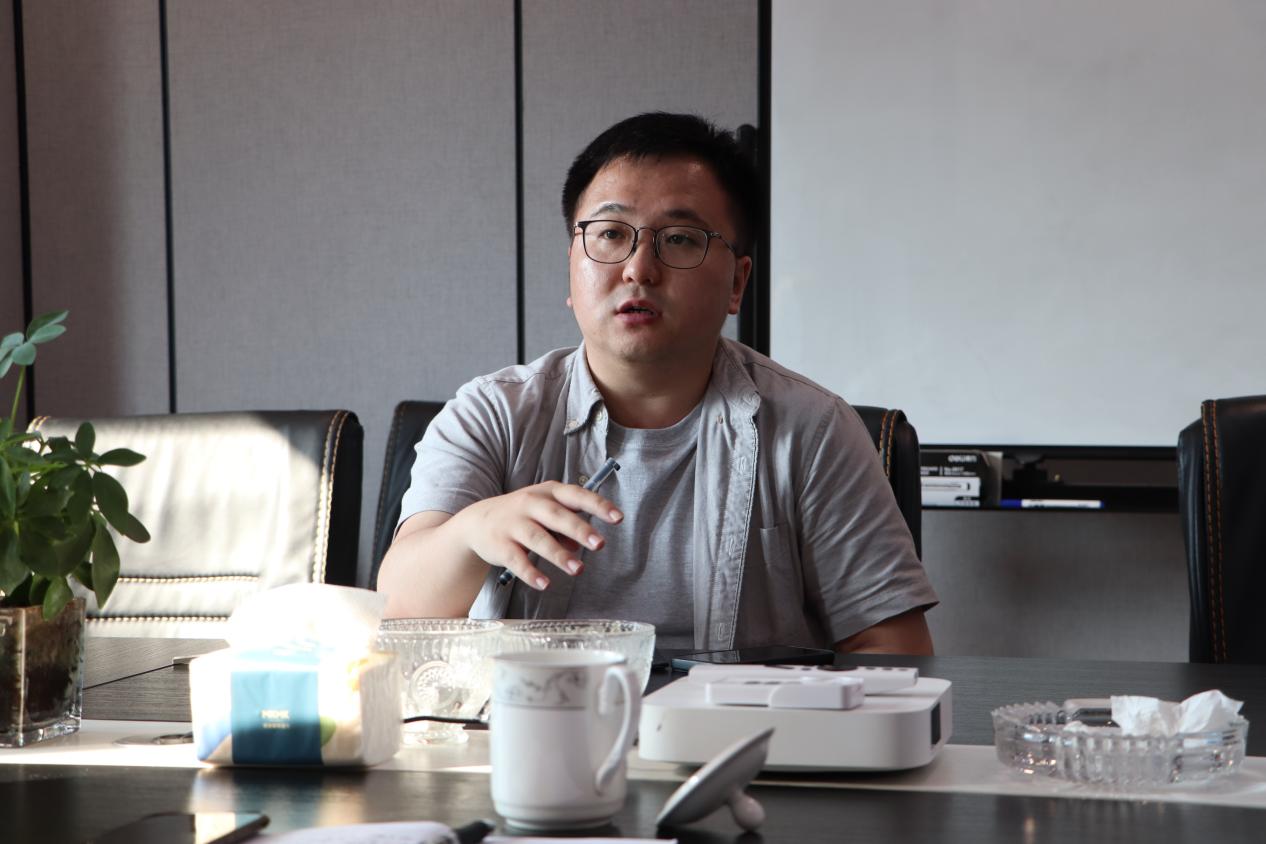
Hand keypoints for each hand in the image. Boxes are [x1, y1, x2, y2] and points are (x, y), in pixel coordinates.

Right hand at [454, 481, 622, 589]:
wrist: (477, 522)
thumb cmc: (523, 515)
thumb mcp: (546, 513)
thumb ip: (566, 527)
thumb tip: (581, 545)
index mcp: (548, 493)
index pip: (577, 496)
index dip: (598, 506)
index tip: (618, 518)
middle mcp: (530, 504)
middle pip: (557, 516)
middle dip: (580, 530)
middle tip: (600, 545)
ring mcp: (513, 524)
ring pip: (538, 538)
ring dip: (559, 555)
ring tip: (578, 570)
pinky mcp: (500, 545)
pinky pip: (517, 560)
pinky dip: (531, 573)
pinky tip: (545, 584)